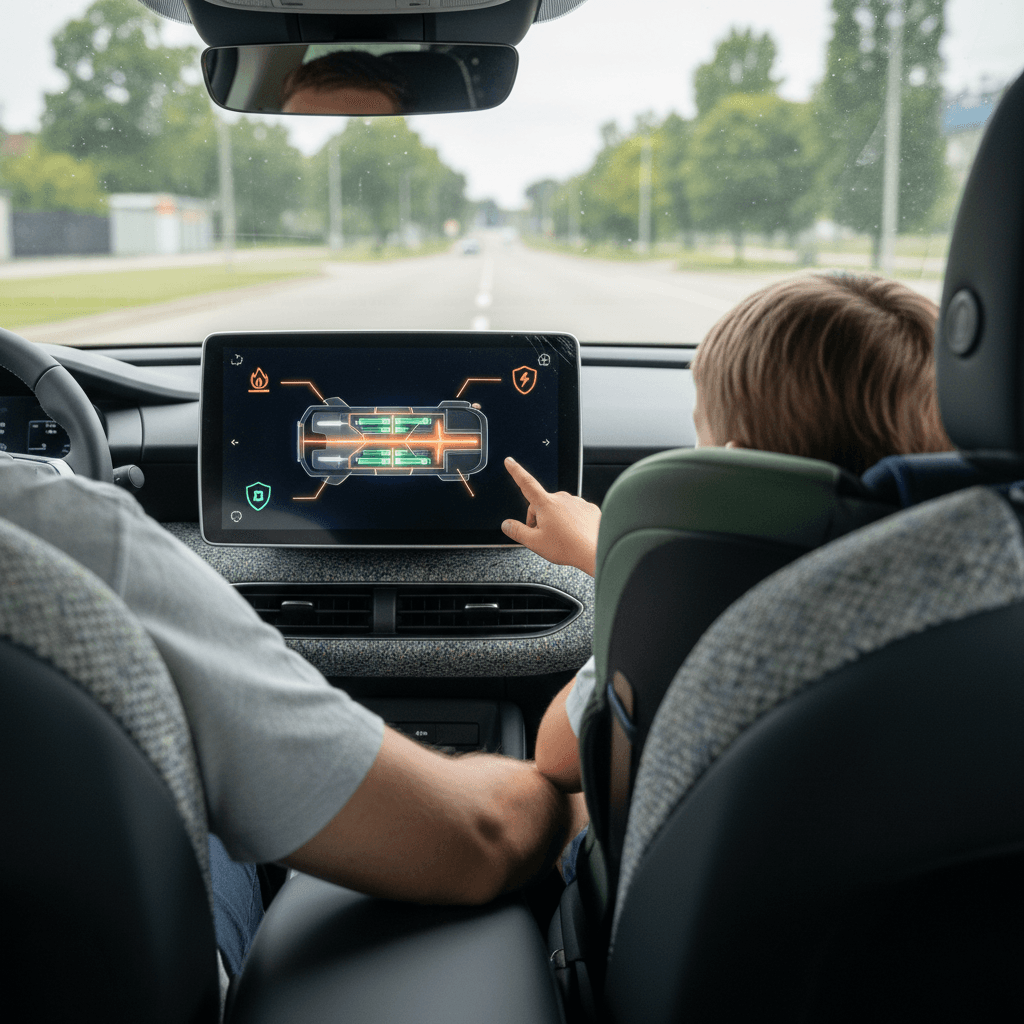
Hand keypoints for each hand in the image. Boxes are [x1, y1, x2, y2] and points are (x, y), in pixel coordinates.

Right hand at [501, 457, 600, 576]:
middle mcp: (562, 498)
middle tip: (543, 536)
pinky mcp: (589, 509)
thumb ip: (517, 531)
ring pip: (559, 509)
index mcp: (546, 504)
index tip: (510, 462)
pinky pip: (575, 513)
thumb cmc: (568, 547)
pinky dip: (572, 522)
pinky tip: (574, 535)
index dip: (516, 471)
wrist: (596, 552)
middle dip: (539, 518)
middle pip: (542, 504)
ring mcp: (577, 502)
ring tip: (561, 538)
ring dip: (556, 520)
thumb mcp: (535, 543)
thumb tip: (507, 524)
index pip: (526, 483)